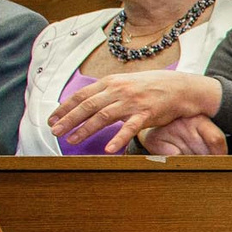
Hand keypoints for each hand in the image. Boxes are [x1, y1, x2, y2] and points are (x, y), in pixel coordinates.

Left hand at [50, 70, 219, 153]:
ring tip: (72, 140)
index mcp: (111, 82)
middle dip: (68, 119)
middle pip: (87, 105)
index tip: (51, 119)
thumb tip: (87, 102)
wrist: (180, 87)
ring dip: (85, 129)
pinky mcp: (146, 113)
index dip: (64, 108)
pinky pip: (130, 128)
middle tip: (54, 131)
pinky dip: (118, 138)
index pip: (81, 95)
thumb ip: (107, 92)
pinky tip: (109, 149)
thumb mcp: (126, 83)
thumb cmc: (152, 87)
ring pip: (103, 116)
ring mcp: (132, 102)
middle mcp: (118, 90)